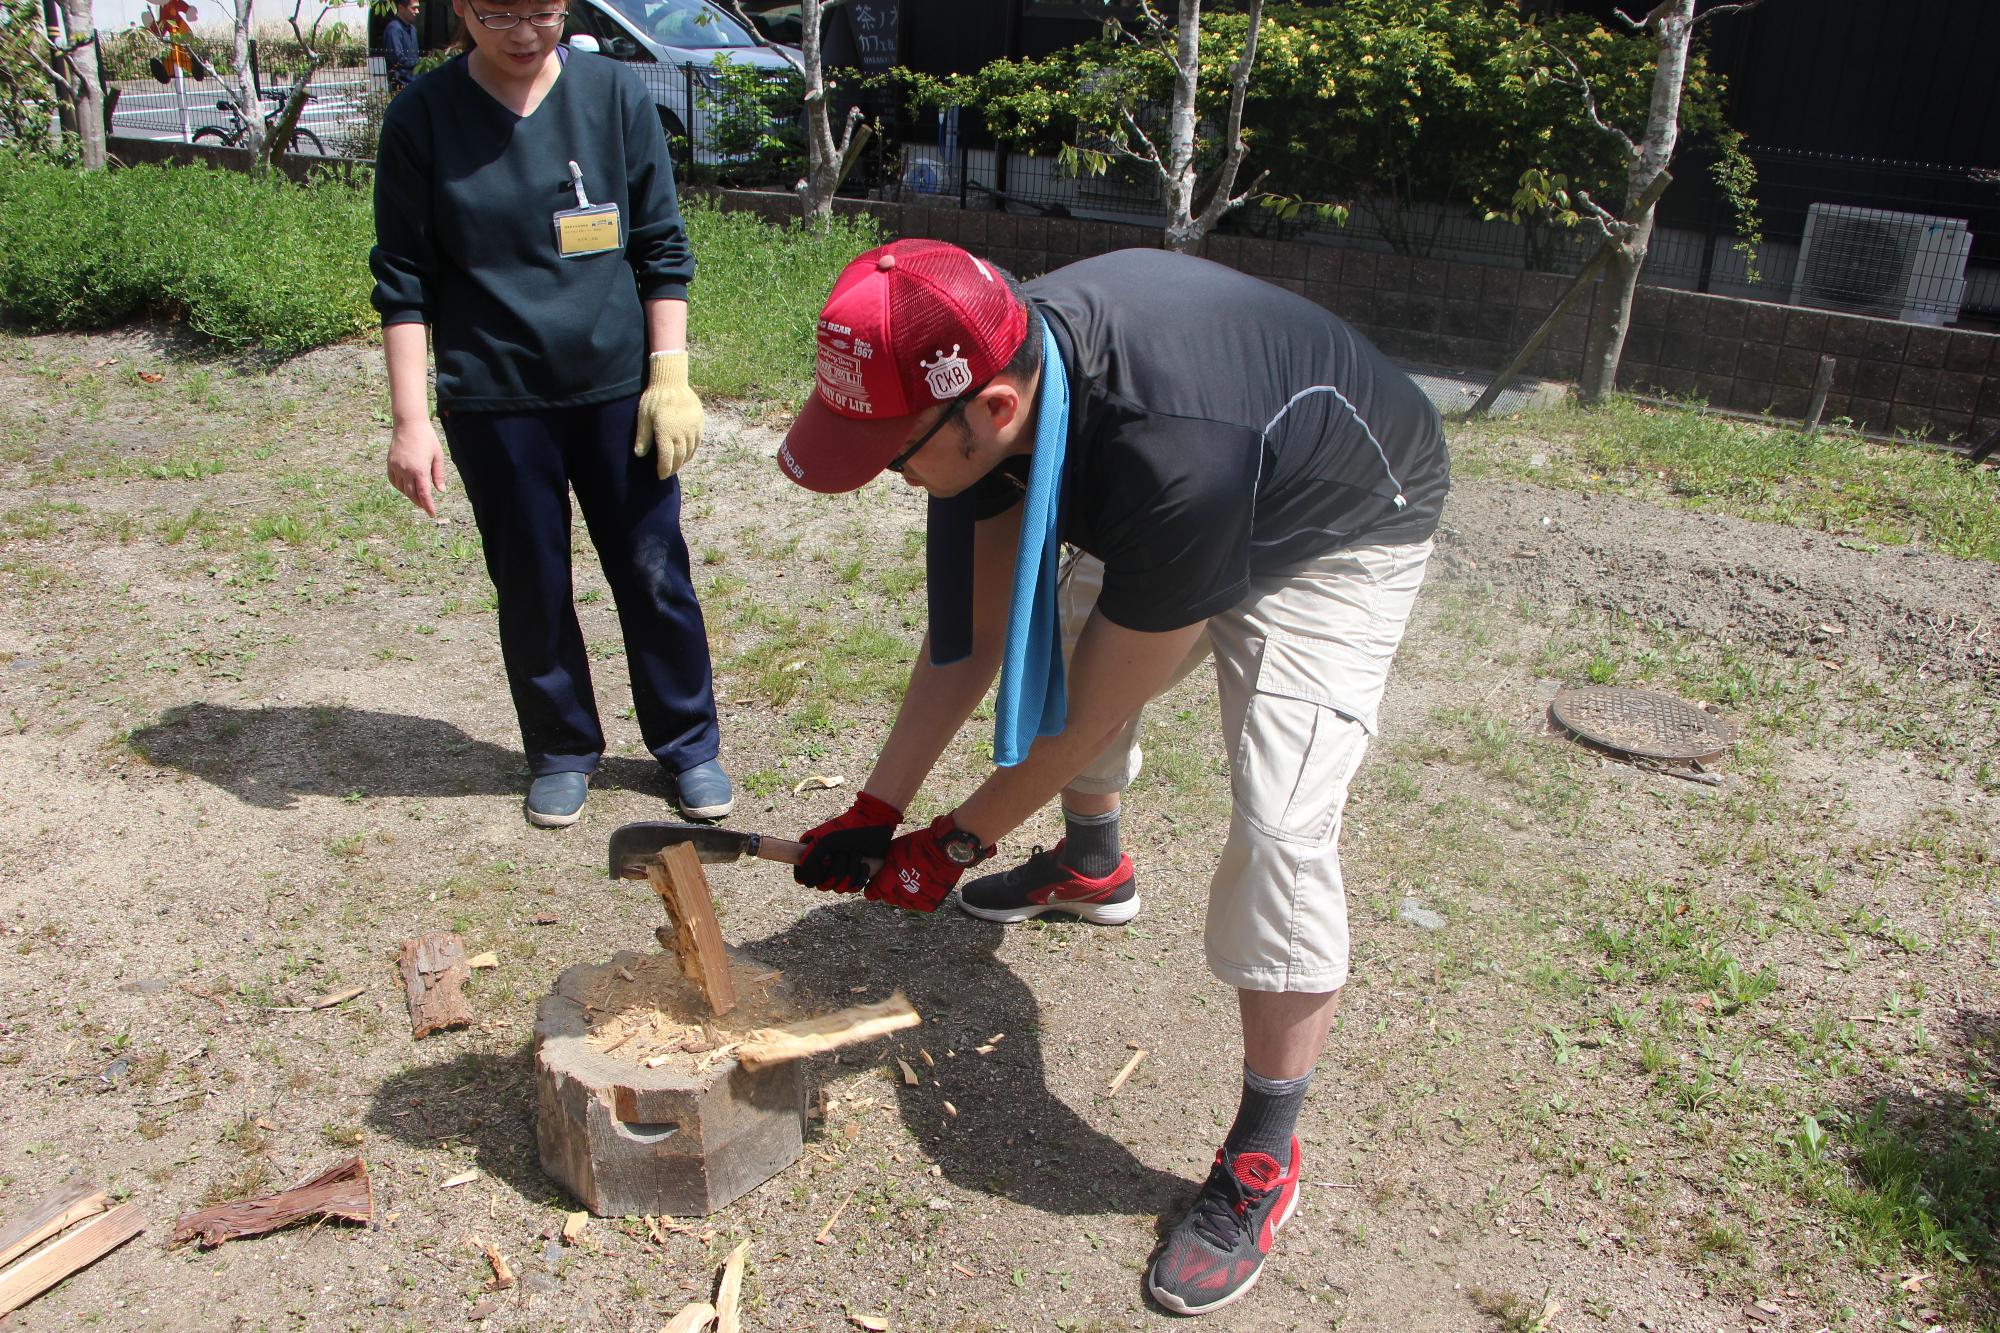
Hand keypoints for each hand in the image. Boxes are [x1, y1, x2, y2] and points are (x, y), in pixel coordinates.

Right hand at [387, 419, 446, 517]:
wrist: (409, 424)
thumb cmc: (427, 438)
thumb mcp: (438, 456)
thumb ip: (438, 475)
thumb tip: (441, 490)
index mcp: (420, 470)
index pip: (424, 494)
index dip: (428, 506)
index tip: (432, 514)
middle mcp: (406, 470)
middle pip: (412, 494)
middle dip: (420, 502)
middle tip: (426, 506)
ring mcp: (396, 467)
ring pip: (402, 489)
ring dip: (410, 495)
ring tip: (418, 497)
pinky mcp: (390, 463)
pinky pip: (393, 481)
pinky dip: (400, 487)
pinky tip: (406, 487)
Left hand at [632, 350, 702, 478]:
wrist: (672, 381)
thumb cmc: (654, 398)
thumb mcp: (644, 416)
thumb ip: (643, 436)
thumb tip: (639, 454)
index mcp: (666, 433)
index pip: (666, 459)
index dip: (663, 470)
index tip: (660, 476)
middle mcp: (681, 434)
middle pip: (679, 458)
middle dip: (673, 468)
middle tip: (667, 473)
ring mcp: (692, 429)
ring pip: (689, 451)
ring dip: (683, 461)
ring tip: (676, 465)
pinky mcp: (699, 423)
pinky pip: (697, 442)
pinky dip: (692, 451)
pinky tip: (687, 454)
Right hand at [794, 791, 900, 893]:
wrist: (876, 826)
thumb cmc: (849, 830)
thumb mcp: (827, 841)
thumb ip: (811, 860)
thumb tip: (806, 883)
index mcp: (811, 855)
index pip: (802, 878)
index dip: (813, 874)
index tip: (827, 859)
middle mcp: (823, 866)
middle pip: (822, 886)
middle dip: (836, 871)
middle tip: (843, 853)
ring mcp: (839, 873)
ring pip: (838, 888)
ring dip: (850, 871)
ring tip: (857, 854)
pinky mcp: (853, 877)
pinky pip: (852, 889)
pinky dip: (860, 877)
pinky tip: (864, 864)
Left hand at [864, 815, 993, 913]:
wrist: (944, 850)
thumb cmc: (917, 846)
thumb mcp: (894, 850)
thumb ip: (883, 863)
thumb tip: (877, 867)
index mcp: (886, 883)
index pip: (872, 894)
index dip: (873, 888)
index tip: (877, 883)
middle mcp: (897, 895)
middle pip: (888, 898)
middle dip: (890, 889)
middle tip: (899, 877)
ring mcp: (913, 901)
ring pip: (903, 902)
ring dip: (905, 893)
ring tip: (913, 879)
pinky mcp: (928, 904)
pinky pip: (919, 903)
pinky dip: (920, 896)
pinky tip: (924, 884)